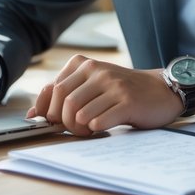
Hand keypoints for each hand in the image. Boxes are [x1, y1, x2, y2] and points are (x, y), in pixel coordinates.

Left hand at [27, 55, 184, 135]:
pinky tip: (102, 127)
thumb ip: (65, 94)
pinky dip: (96, 129)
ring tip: (89, 130)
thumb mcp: (93, 85)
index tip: (50, 122)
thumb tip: (33, 114)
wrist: (161, 90)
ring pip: (78, 114)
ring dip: (79, 130)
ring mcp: (113, 85)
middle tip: (75, 129)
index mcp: (84, 64)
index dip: (46, 110)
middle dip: (63, 123)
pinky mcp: (127, 101)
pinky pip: (99, 121)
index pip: (52, 90)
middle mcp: (97, 71)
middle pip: (63, 103)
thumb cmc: (123, 92)